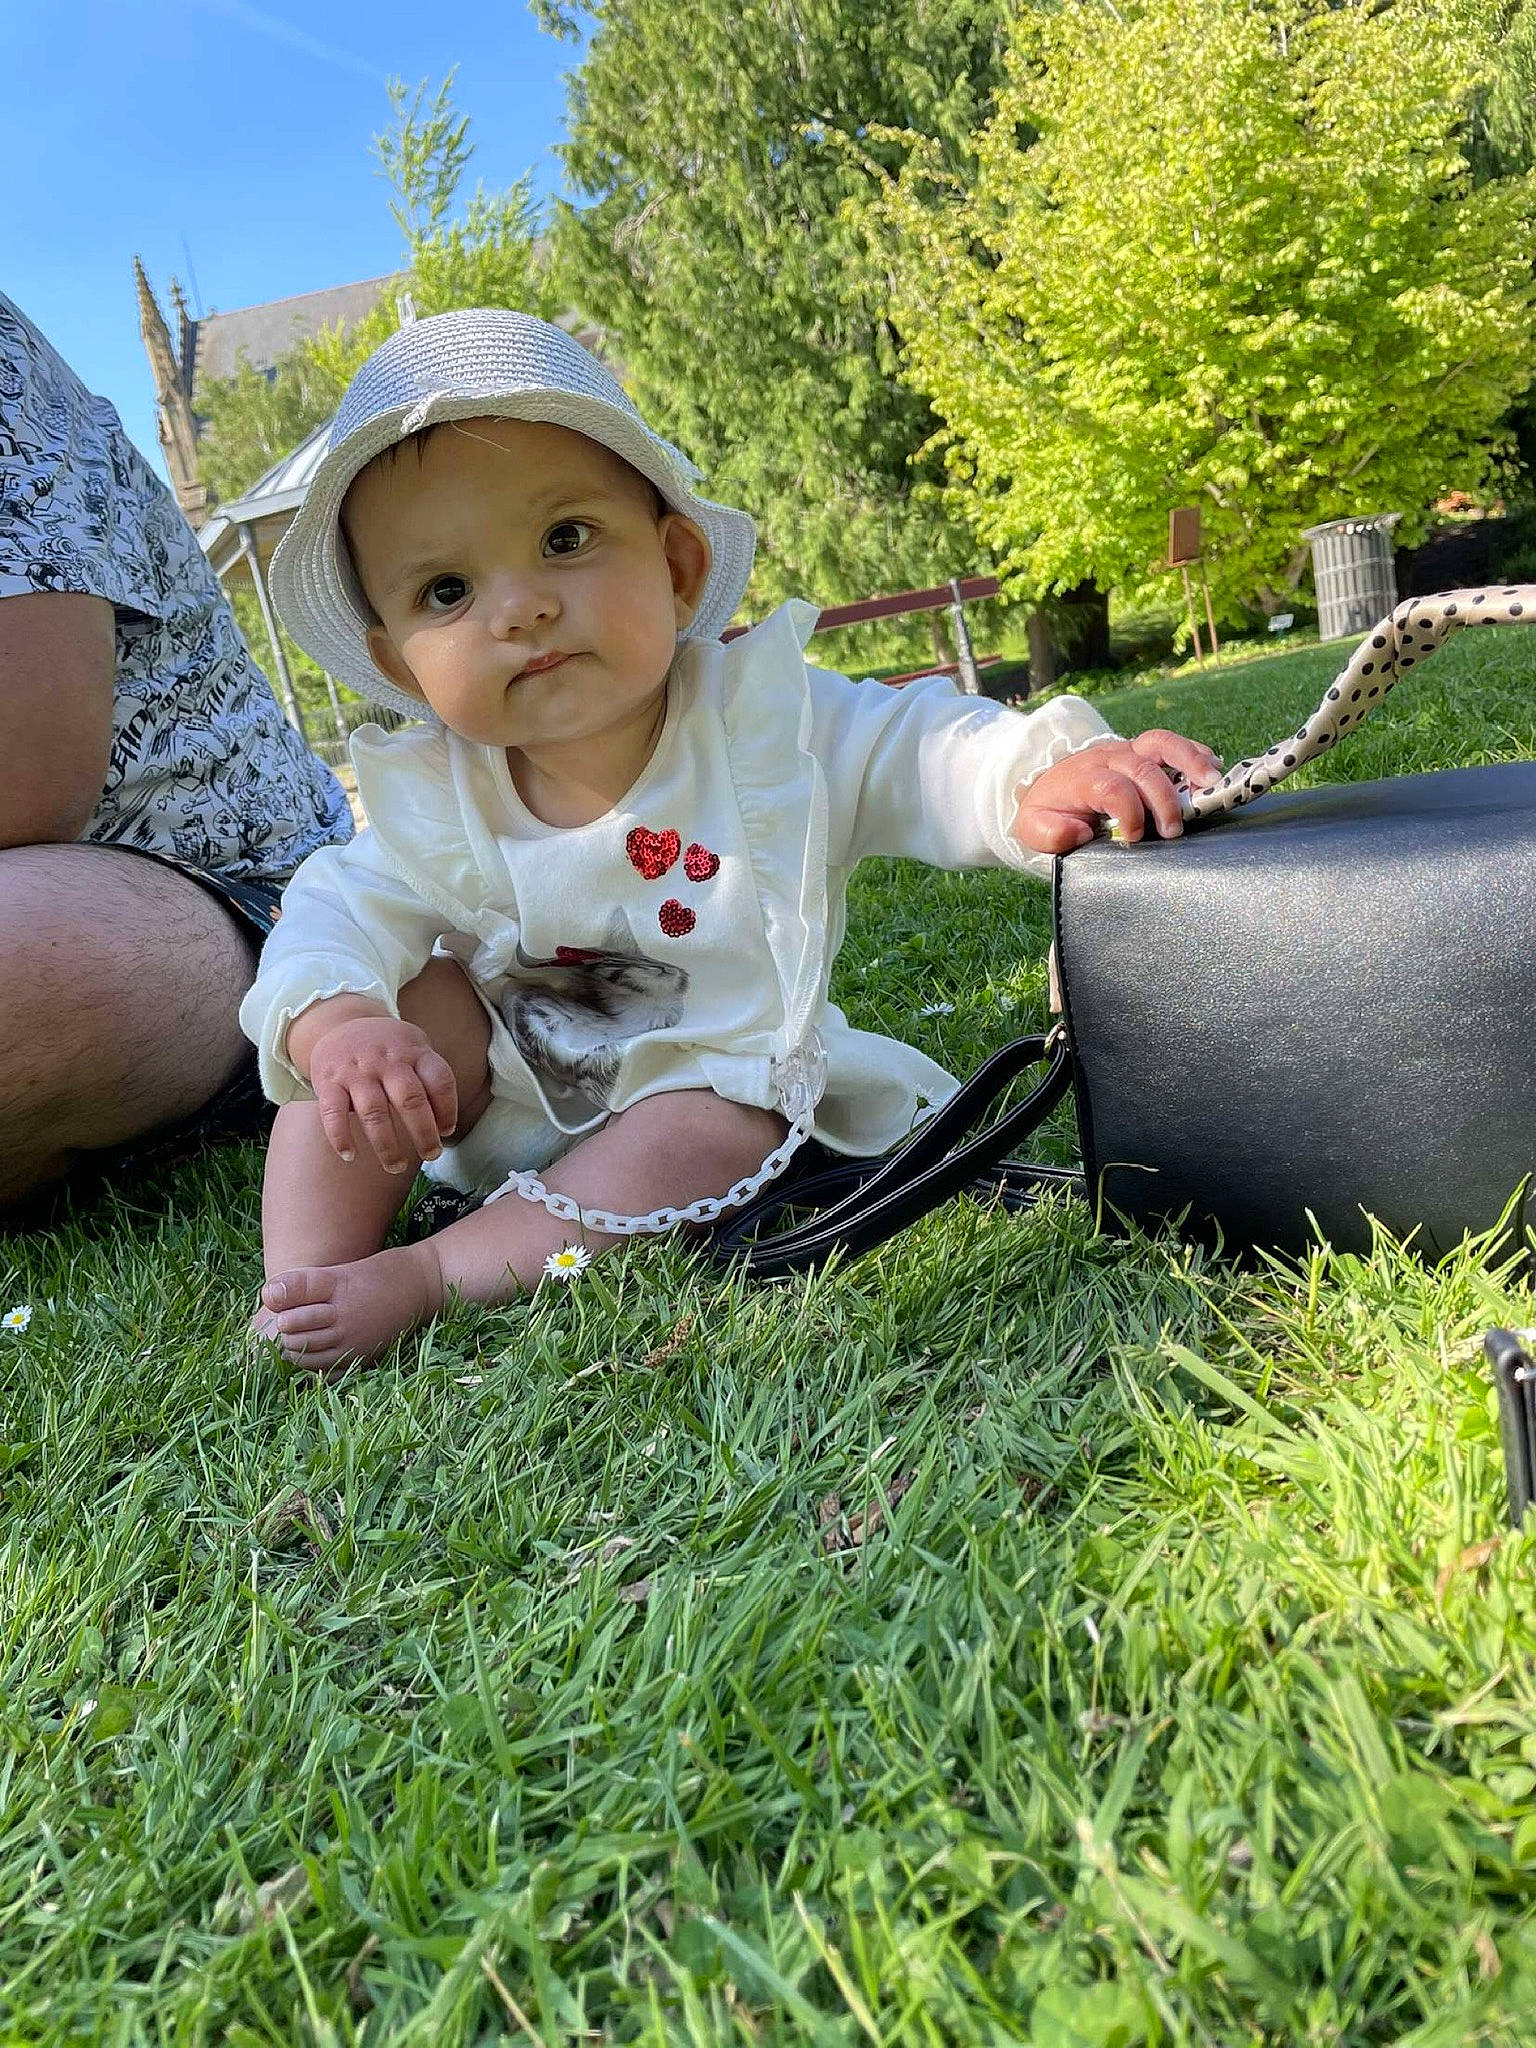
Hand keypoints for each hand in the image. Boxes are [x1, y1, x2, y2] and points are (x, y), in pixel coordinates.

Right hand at [306, 1014, 458, 1172]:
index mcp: (414, 1051)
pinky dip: (340, 1137)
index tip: (447, 1132)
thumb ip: (430, 1081)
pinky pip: (332, 1113)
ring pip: (374, 1112)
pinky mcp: (328, 1081)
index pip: (439, 1080)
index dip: (448, 1109)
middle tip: (431, 1155)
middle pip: (409, 1099)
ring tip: (396, 1166)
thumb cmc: (388, 1049)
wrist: (341, 1021)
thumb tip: (444, 1128)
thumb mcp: (414, 1049)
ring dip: (387, 1145)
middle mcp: (386, 1060)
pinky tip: (349, 1156)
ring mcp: (356, 1071)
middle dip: (423, 1133)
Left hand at [1012, 729, 1223, 854]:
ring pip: (1160, 743)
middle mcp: (1107, 758)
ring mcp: (1126, 750)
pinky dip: (1193, 751)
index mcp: (1083, 778)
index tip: (1135, 837)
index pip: (1112, 787)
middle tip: (1174, 830)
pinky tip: (1212, 767)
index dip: (1129, 812)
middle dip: (1163, 799)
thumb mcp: (1034, 827)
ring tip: (1212, 782)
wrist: (1048, 783)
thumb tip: (1080, 832)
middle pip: (1142, 768)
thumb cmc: (1049, 810)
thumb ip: (1049, 834)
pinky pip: (1169, 742)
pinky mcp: (1141, 750)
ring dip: (1189, 760)